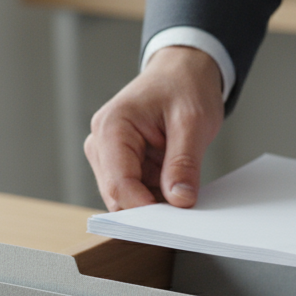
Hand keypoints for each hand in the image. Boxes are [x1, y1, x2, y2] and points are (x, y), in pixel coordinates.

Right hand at [84, 46, 223, 210]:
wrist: (183, 71)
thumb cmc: (184, 86)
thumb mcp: (193, 121)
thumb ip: (184, 162)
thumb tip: (179, 200)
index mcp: (112, 128)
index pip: (119, 185)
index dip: (145, 210)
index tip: (173, 223)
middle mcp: (102, 144)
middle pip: (118, 197)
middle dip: (150, 210)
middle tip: (184, 210)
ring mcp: (110, 157)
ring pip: (128, 199)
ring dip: (156, 203)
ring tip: (184, 190)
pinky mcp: (124, 165)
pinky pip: (138, 193)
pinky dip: (159, 197)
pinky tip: (178, 187)